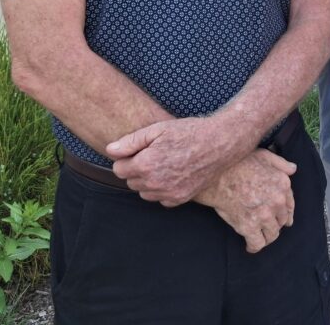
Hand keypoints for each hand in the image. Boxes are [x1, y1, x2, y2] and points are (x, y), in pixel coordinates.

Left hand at [106, 117, 234, 205]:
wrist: (220, 143)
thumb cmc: (189, 132)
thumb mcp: (158, 129)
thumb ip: (130, 141)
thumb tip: (110, 150)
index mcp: (146, 164)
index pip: (118, 169)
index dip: (127, 158)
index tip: (140, 150)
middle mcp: (155, 183)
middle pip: (130, 182)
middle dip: (137, 170)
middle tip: (154, 154)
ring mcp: (168, 193)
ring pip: (144, 193)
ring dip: (148, 181)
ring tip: (164, 163)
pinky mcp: (180, 199)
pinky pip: (161, 199)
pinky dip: (163, 190)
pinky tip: (174, 174)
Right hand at [196, 149, 297, 252]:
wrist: (217, 175)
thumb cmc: (239, 163)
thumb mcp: (264, 155)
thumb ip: (281, 163)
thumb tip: (293, 169)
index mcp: (283, 185)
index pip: (290, 206)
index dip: (286, 214)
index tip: (283, 220)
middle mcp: (277, 201)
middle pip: (281, 221)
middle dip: (275, 224)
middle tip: (266, 226)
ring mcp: (264, 215)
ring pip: (272, 234)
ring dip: (266, 236)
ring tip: (259, 236)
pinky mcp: (249, 227)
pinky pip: (257, 244)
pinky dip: (254, 247)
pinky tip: (250, 246)